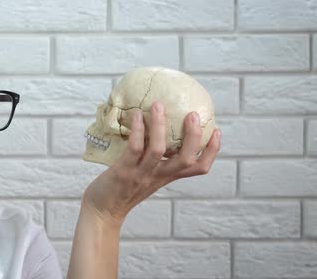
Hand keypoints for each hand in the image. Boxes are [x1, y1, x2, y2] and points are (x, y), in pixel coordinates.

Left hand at [82, 101, 221, 224]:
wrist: (102, 212)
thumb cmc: (122, 190)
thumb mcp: (144, 175)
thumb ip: (152, 159)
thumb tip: (152, 127)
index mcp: (166, 177)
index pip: (199, 168)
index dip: (212, 151)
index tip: (216, 131)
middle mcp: (158, 176)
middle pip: (186, 160)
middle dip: (194, 137)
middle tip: (193, 114)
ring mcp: (141, 174)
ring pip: (158, 150)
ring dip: (160, 126)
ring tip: (159, 105)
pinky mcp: (123, 172)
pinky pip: (134, 148)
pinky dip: (137, 130)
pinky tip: (136, 115)